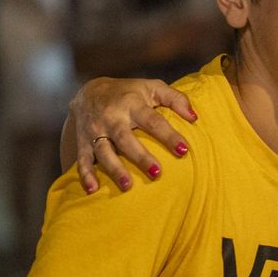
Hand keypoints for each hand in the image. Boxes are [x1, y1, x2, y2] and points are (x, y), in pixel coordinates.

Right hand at [67, 77, 194, 193]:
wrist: (88, 90)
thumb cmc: (129, 93)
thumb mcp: (152, 87)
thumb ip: (175, 98)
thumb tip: (194, 117)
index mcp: (131, 103)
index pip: (152, 121)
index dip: (168, 135)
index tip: (183, 150)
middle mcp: (112, 117)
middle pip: (125, 138)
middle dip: (140, 156)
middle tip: (157, 173)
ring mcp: (95, 130)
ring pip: (104, 151)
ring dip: (114, 169)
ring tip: (127, 186)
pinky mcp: (83, 141)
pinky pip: (83, 158)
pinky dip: (85, 174)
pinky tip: (92, 189)